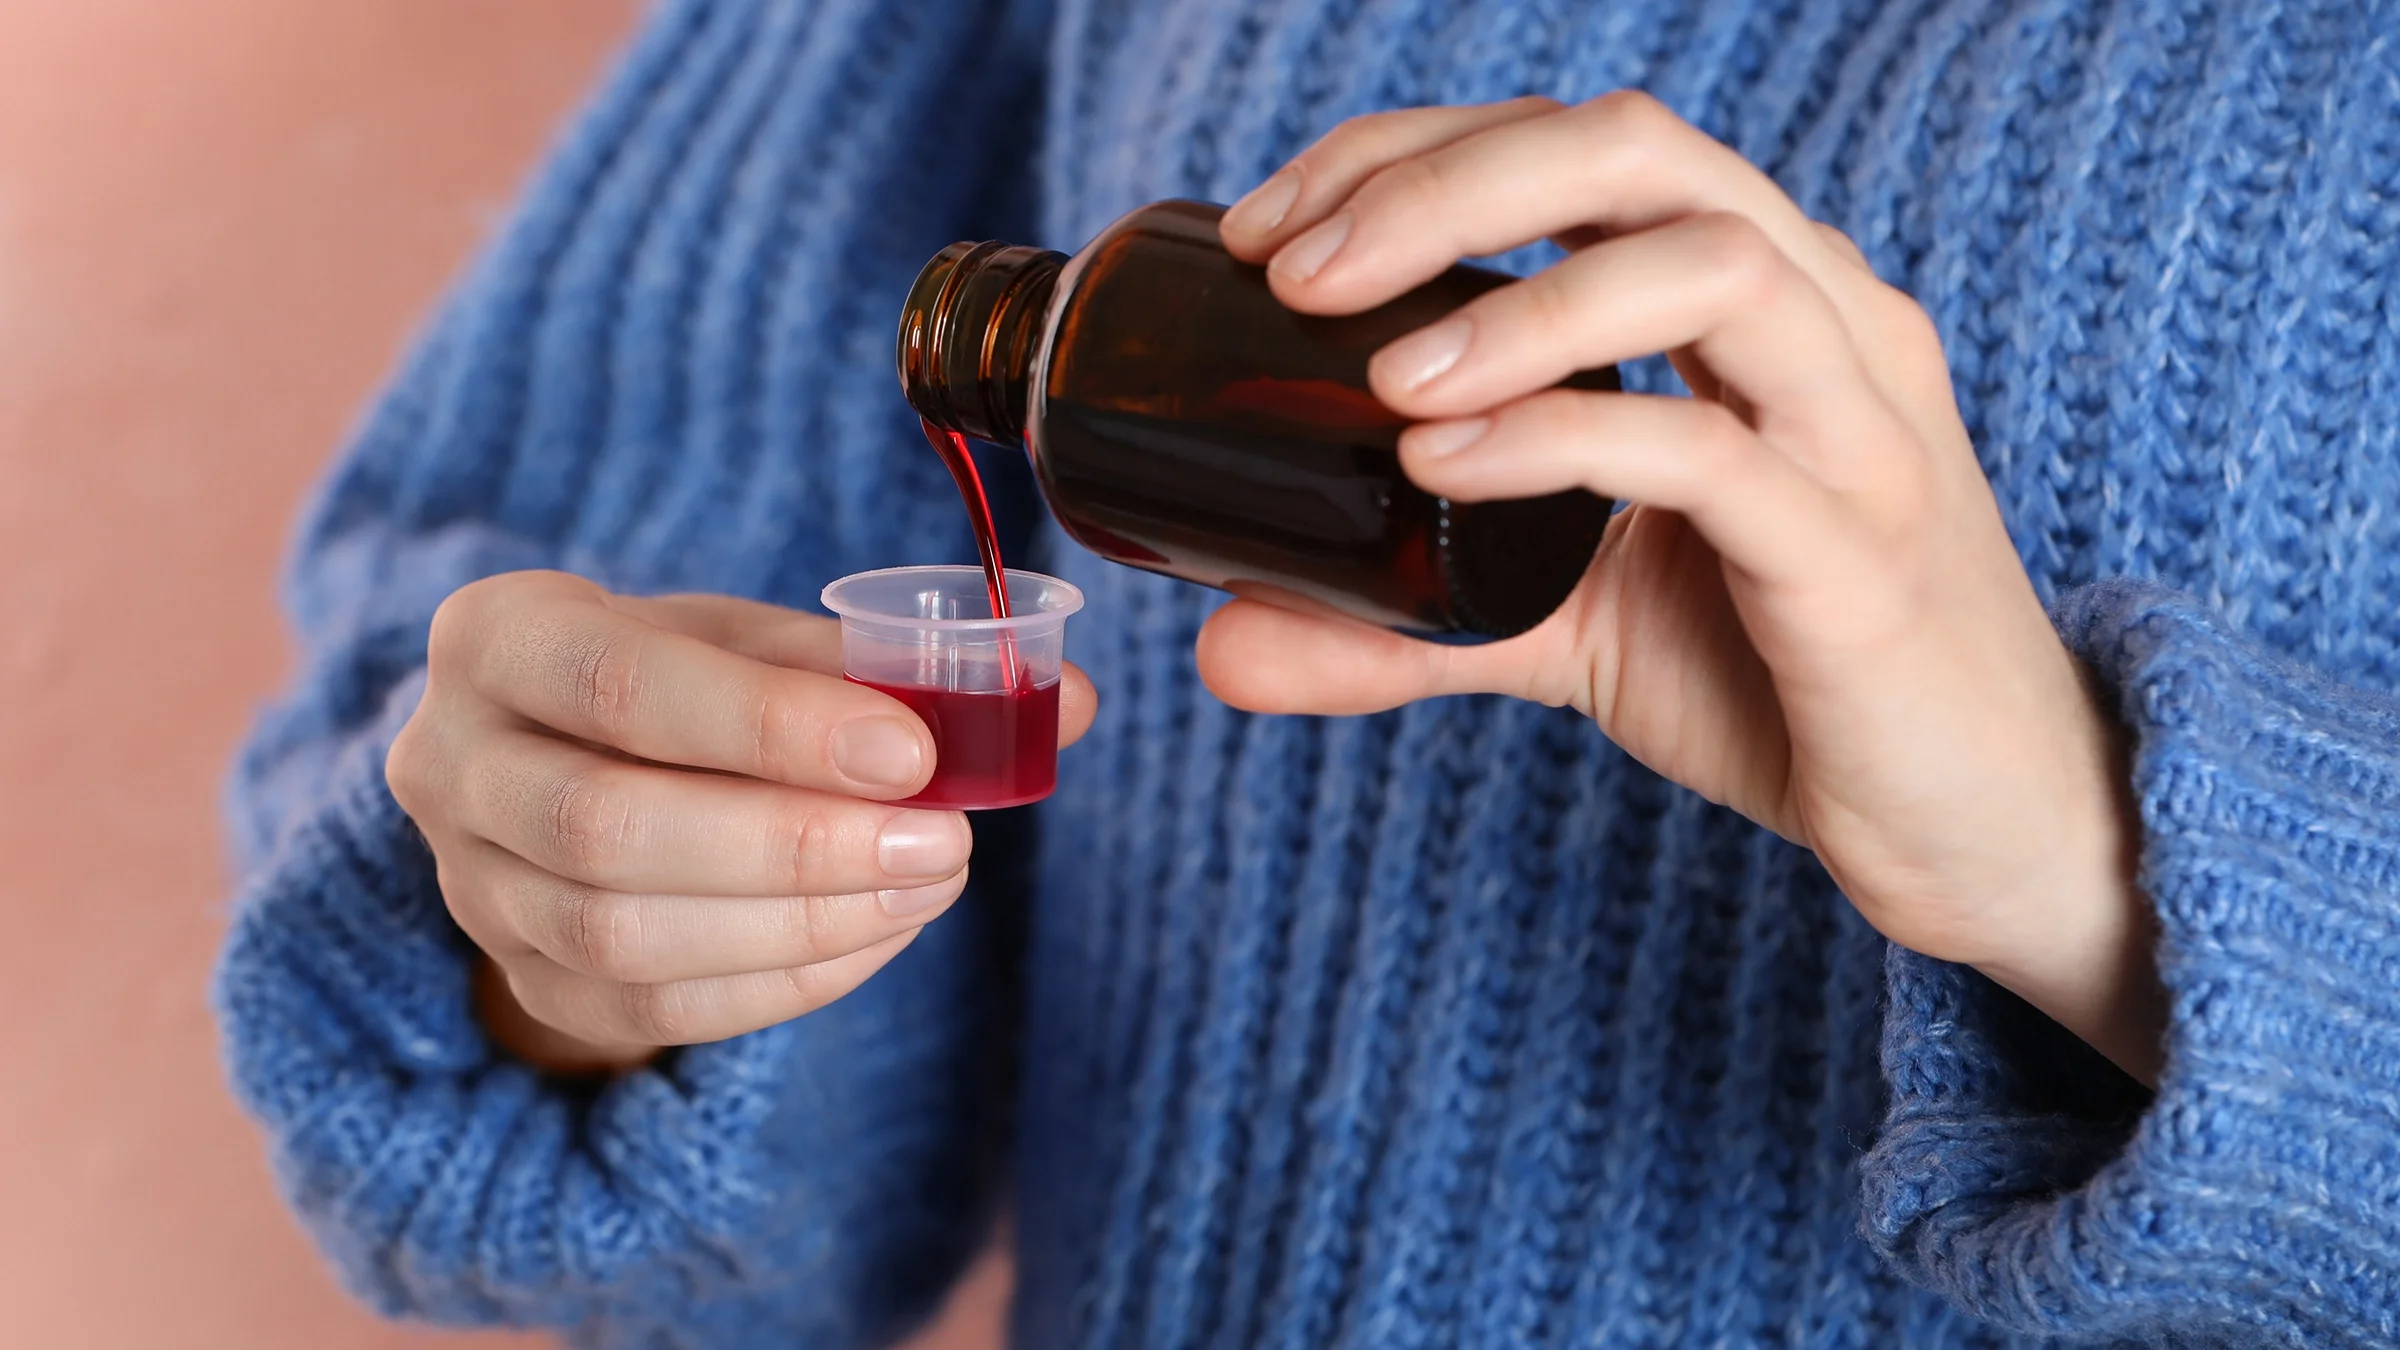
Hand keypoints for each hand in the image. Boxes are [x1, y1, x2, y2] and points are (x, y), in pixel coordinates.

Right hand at [386, 571, 1096, 1071]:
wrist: (561, 765)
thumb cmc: (674, 683)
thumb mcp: (750, 641)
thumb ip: (881, 665)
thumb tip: (1067, 699)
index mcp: (498, 636)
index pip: (622, 685)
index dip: (768, 724)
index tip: (906, 750)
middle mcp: (451, 764)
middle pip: (610, 829)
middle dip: (792, 845)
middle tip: (941, 840)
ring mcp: (473, 888)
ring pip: (625, 936)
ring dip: (799, 923)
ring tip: (928, 882)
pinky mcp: (523, 982)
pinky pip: (654, 1012)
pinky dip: (783, 982)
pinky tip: (878, 934)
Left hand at [1207, 93, 2162, 1081]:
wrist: (1986, 828)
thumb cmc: (1788, 687)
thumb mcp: (1570, 630)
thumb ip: (1408, 620)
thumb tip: (1224, 644)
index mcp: (1758, 303)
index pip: (1579, 151)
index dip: (1417, 155)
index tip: (1271, 228)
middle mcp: (1824, 324)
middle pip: (1636, 150)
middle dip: (1445, 183)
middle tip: (1296, 268)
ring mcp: (1859, 431)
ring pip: (1703, 264)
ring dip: (1514, 298)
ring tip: (1377, 370)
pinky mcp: (1861, 557)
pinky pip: (1710, 452)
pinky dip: (1562, 435)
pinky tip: (1446, 461)